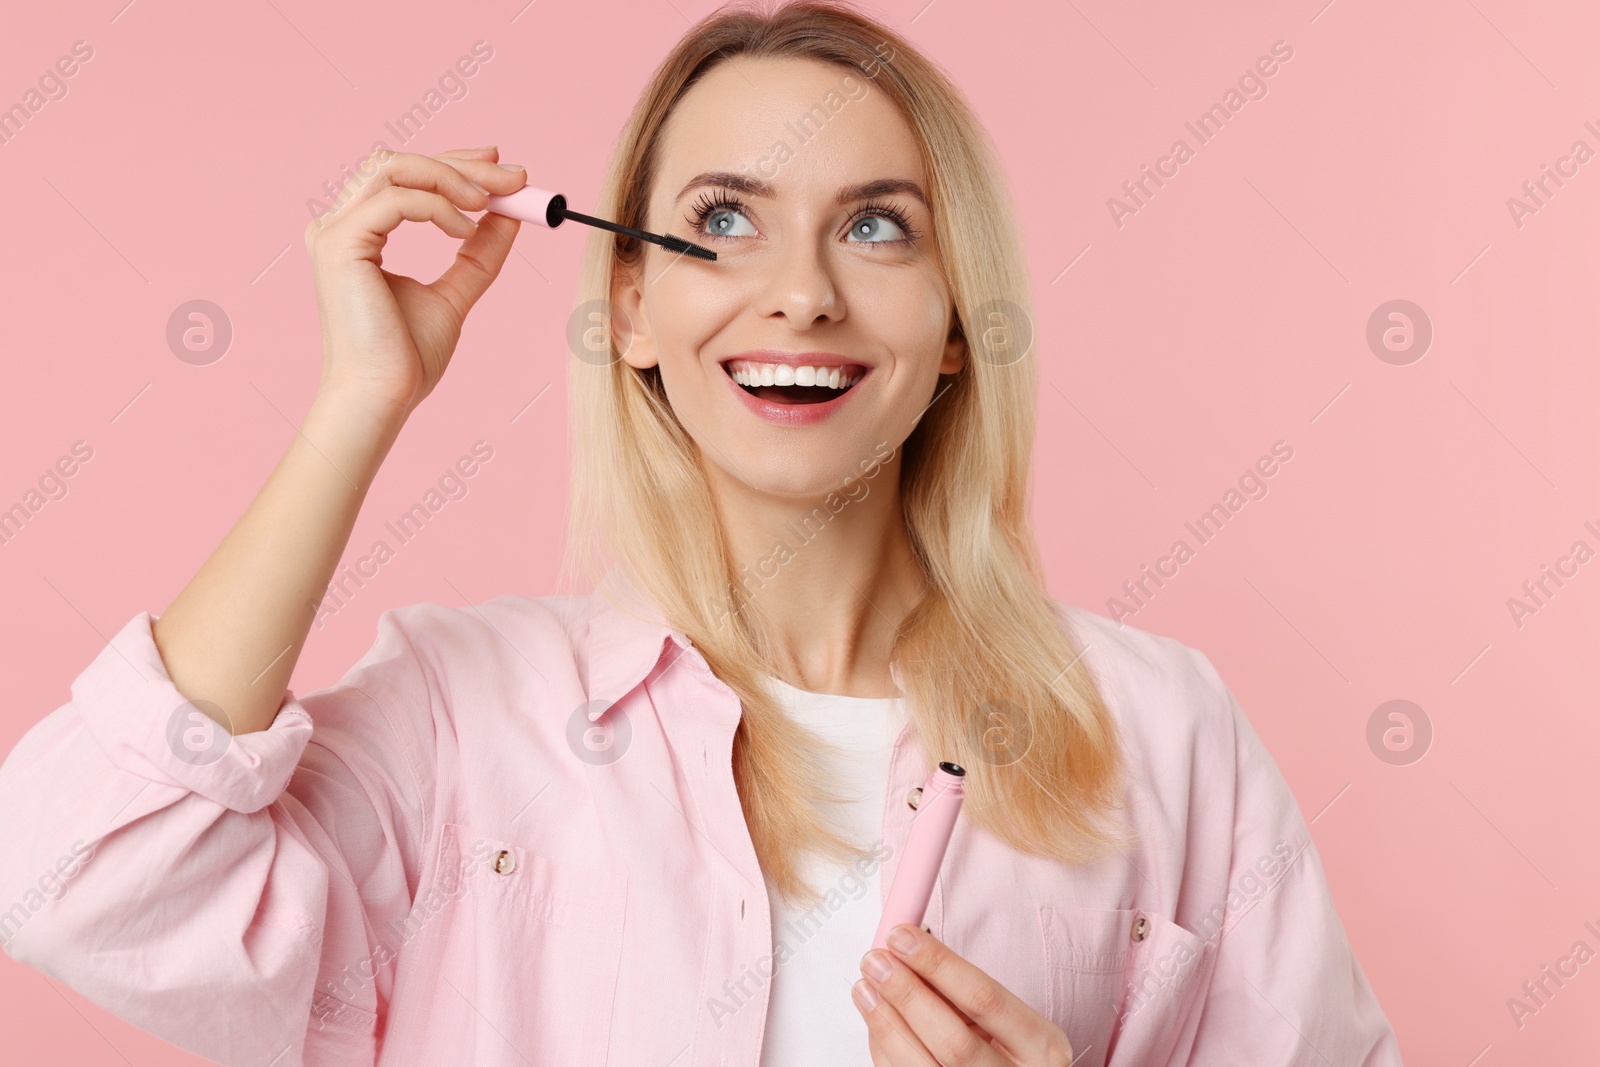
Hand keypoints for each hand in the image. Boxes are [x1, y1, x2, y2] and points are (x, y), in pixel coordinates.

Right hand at [303, 145, 527, 417]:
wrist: (384, 396)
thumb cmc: (407, 357)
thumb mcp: (456, 292)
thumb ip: (478, 252)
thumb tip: (510, 213)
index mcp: (358, 234)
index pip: (405, 176)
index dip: (455, 163)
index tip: (503, 168)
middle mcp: (339, 225)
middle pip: (401, 162)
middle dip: (464, 164)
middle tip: (516, 176)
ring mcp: (334, 231)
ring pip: (394, 167)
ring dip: (452, 176)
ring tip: (492, 201)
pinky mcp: (339, 243)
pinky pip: (396, 199)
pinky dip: (438, 207)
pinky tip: (465, 230)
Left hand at [855, 924, 1074, 1065]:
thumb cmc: (1010, 1051)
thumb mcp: (1007, 1020)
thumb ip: (962, 990)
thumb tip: (908, 951)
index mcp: (1041, 1047)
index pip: (985, 999)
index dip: (938, 965)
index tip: (903, 937)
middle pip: (953, 1040)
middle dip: (907, 994)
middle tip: (877, 961)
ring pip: (922, 1066)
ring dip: (885, 1022)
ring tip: (866, 987)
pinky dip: (885, 1048)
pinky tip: (877, 1020)